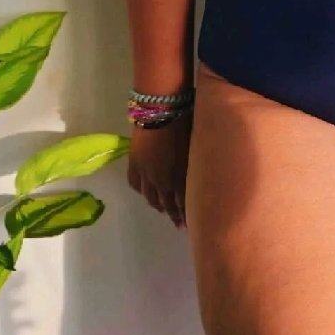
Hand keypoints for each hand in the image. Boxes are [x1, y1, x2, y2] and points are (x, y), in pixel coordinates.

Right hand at [126, 110, 191, 228]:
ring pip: (150, 196)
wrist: (160, 111)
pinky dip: (141, 190)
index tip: (190, 223)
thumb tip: (200, 176)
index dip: (186, 214)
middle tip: (177, 221)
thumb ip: (196, 166)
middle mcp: (161, 180)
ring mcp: (146, 172)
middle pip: (166, 203)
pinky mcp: (134, 163)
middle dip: (172, 214)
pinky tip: (145, 191)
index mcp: (179, 177)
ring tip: (162, 208)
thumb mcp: (194, 149)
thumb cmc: (184, 125)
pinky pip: (135, 183)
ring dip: (157, 204)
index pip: (183, 202)